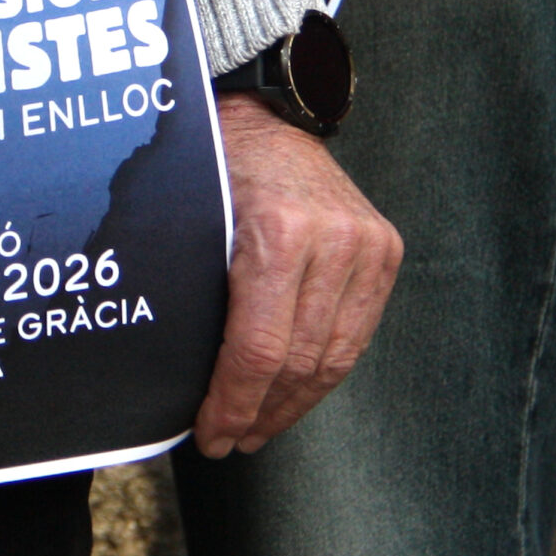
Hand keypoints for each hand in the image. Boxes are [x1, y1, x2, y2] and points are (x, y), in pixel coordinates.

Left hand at [194, 93, 402, 455]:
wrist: (267, 115)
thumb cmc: (215, 166)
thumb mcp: (189, 221)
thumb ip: (189, 293)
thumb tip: (170, 378)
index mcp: (279, 232)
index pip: (259, 348)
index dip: (234, 404)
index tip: (211, 434)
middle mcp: (334, 240)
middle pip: (299, 361)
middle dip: (260, 412)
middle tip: (229, 439)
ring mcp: (367, 245)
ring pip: (335, 357)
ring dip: (294, 403)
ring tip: (259, 428)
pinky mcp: (385, 250)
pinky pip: (358, 333)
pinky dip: (325, 370)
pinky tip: (294, 392)